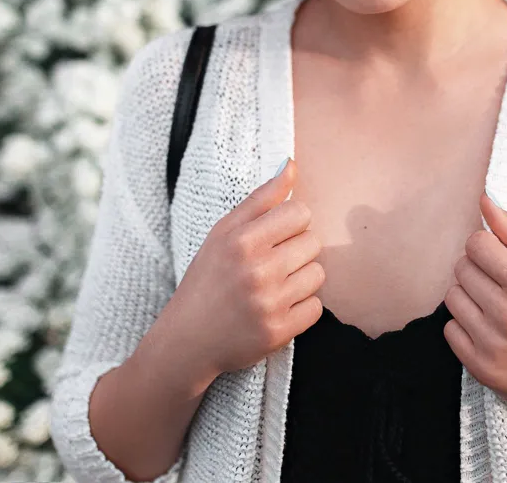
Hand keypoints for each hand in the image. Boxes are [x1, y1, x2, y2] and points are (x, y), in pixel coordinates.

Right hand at [159, 158, 324, 381]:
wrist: (188, 340)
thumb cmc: (208, 279)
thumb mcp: (223, 232)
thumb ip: (260, 198)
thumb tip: (290, 165)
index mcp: (242, 240)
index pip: (300, 212)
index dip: (291, 223)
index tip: (275, 236)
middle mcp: (257, 270)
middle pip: (313, 242)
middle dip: (297, 250)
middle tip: (272, 264)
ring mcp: (269, 303)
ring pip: (318, 275)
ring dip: (301, 279)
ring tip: (274, 286)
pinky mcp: (279, 332)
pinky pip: (316, 307)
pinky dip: (301, 308)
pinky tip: (277, 308)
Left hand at [443, 190, 506, 410]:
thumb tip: (484, 201)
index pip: (477, 244)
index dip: (484, 247)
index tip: (498, 258)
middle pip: (462, 268)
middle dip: (477, 270)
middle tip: (499, 285)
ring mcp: (492, 343)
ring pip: (451, 297)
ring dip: (468, 297)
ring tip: (493, 306)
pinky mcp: (479, 367)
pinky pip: (449, 329)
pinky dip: (464, 326)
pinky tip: (487, 330)